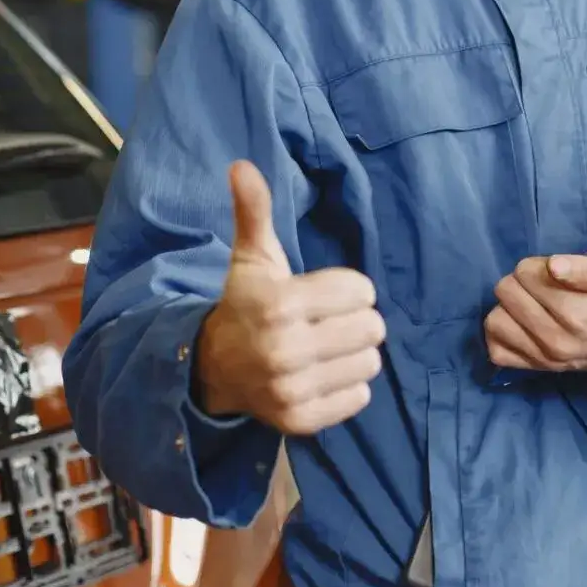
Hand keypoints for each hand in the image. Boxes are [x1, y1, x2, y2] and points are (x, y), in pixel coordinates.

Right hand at [194, 160, 385, 434]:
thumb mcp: (252, 255)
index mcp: (279, 304)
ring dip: (356, 352)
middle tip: (330, 321)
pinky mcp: (301, 422)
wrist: (214, 369)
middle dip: (357, 319)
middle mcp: (284, 351)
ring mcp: (292, 391)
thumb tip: (241, 165)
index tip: (324, 293)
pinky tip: (324, 373)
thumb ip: (254, 209)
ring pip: (371, 362)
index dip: (350, 288)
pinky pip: (359, 396)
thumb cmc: (246, 302)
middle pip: (372, 328)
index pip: (362, 291)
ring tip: (328, 346)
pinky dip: (349, 384)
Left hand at [484, 255, 586, 377]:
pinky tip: (522, 322)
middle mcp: (558, 340)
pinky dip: (504, 332)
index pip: (528, 275)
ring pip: (495, 320)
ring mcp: (546, 358)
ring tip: (534, 302)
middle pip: (507, 291)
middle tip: (547, 284)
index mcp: (581, 314)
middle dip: (523, 279)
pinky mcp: (538, 368)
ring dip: (510, 305)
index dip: (538, 263)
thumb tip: (552, 265)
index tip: (557, 269)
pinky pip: (497, 350)